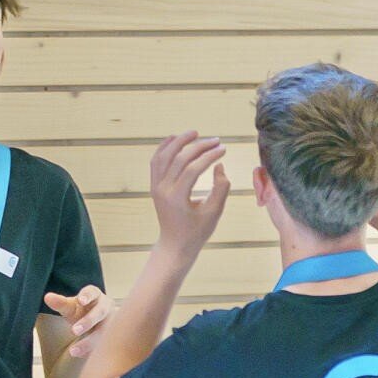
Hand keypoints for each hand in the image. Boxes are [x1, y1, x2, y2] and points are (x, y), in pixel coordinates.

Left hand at [43, 285, 112, 357]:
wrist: (99, 322)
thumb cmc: (83, 310)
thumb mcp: (71, 306)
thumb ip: (60, 303)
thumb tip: (47, 297)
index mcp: (95, 295)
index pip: (92, 292)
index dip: (87, 296)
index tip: (80, 300)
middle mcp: (106, 307)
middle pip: (99, 312)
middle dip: (87, 321)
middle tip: (74, 331)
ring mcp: (112, 321)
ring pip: (103, 331)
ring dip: (89, 341)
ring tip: (73, 351)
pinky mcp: (113, 336)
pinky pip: (105, 344)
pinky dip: (92, 350)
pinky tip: (80, 355)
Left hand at [151, 131, 230, 258]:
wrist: (175, 244)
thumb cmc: (197, 231)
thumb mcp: (214, 212)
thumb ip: (220, 189)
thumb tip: (219, 165)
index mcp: (177, 198)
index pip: (193, 169)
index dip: (210, 156)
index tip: (223, 149)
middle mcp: (162, 190)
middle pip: (179, 159)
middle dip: (198, 146)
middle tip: (216, 140)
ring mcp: (156, 187)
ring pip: (163, 156)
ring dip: (178, 142)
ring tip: (195, 133)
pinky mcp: (154, 186)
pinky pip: (156, 162)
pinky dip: (164, 148)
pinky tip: (175, 138)